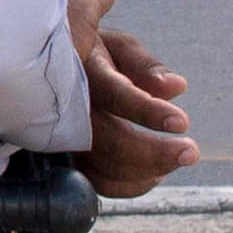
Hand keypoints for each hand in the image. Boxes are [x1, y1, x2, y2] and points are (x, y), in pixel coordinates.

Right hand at [66, 0, 195, 198]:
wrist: (41, 68)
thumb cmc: (89, 54)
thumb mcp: (116, 46)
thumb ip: (144, 65)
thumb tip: (177, 88)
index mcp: (81, 71)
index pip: (115, 94)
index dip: (147, 110)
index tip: (182, 123)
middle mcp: (66, 107)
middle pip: (108, 141)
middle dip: (153, 153)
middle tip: (190, 152)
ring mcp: (60, 136)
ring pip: (101, 167)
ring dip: (145, 171)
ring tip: (177, 158)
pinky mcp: (63, 158)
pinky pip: (95, 183)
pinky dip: (129, 186)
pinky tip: (152, 174)